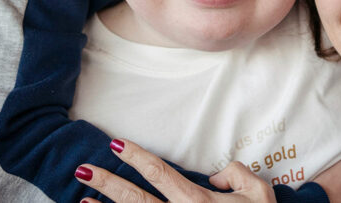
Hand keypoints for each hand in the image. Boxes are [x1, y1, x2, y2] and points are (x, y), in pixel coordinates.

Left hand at [76, 139, 274, 201]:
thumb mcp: (258, 192)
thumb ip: (235, 174)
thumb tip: (215, 175)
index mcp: (197, 201)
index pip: (159, 172)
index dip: (136, 156)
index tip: (116, 144)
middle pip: (135, 198)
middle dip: (108, 183)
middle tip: (83, 169)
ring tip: (82, 201)